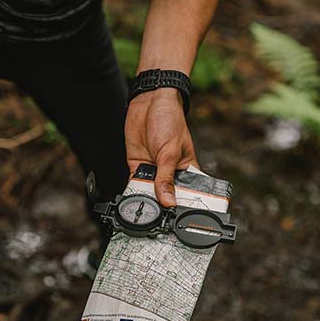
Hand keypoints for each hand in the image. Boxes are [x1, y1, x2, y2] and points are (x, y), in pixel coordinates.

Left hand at [125, 88, 198, 206]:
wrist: (149, 102)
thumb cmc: (169, 120)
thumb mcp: (170, 152)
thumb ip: (166, 178)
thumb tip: (168, 201)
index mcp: (187, 171)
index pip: (186, 194)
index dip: (181, 206)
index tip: (175, 218)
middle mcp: (170, 173)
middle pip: (165, 196)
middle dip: (160, 206)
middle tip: (157, 216)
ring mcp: (153, 171)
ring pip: (149, 192)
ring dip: (146, 199)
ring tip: (144, 209)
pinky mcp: (138, 167)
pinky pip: (135, 184)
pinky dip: (133, 191)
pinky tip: (132, 199)